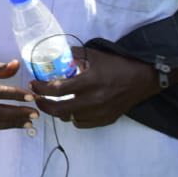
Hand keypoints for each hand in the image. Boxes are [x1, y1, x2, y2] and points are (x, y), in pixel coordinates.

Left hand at [32, 47, 158, 126]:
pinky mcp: (106, 120)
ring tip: (55, 102)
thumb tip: (55, 53)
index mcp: (89, 82)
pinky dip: (73, 117)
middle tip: (38, 98)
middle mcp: (94, 100)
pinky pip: (82, 124)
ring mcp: (100, 112)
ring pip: (69, 118)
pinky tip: (72, 109)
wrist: (143, 79)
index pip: (57, 89)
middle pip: (59, 110)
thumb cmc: (118, 65)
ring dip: (59, 111)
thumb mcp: (95, 55)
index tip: (34, 84)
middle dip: (44, 104)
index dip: (41, 88)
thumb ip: (74, 54)